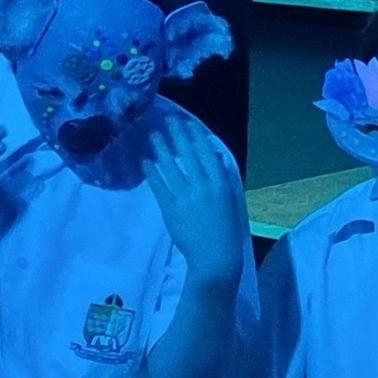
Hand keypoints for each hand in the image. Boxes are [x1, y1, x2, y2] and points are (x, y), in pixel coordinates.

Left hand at [143, 114, 247, 278]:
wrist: (215, 257)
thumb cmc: (227, 230)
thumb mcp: (232, 201)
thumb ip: (223, 178)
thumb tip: (216, 157)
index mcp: (220, 184)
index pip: (206, 153)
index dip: (196, 136)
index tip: (188, 123)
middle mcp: (202, 186)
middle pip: (188, 155)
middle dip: (177, 135)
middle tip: (168, 120)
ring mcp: (185, 197)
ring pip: (171, 167)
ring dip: (161, 149)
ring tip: (154, 136)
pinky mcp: (170, 209)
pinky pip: (159, 186)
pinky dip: (152, 172)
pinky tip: (146, 162)